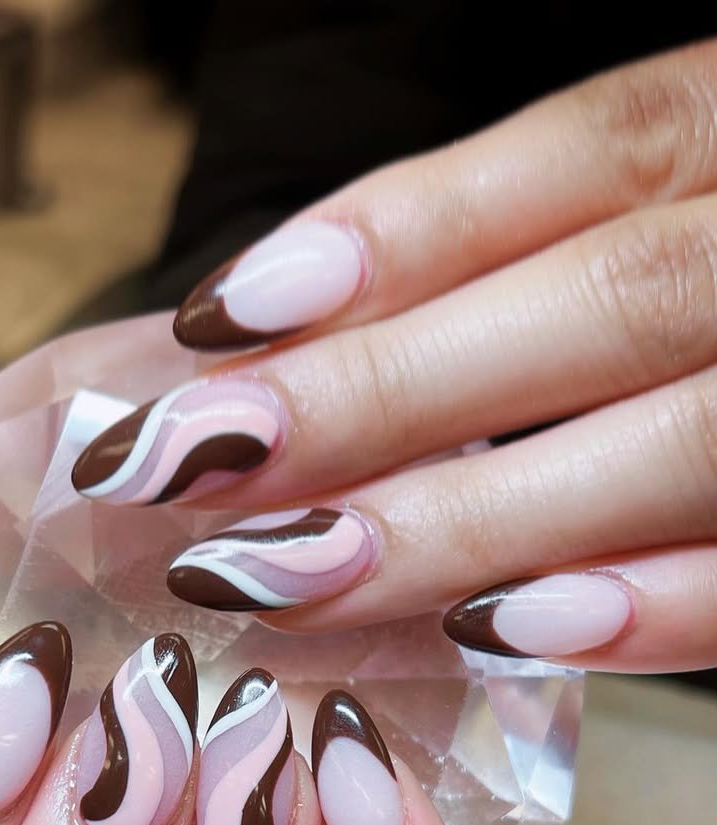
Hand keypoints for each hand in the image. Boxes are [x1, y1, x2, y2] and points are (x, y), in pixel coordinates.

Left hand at [72, 42, 716, 673]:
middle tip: (196, 472)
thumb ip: (542, 257)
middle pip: (607, 298)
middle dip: (386, 395)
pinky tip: (506, 633)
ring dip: (478, 515)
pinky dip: (660, 603)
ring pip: (687, 436)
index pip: (585, 153)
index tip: (219, 319)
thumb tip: (303, 340)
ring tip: (294, 573)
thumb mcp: (687, 215)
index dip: (399, 235)